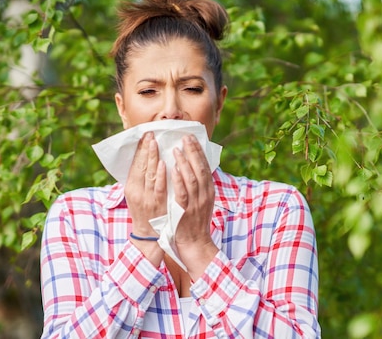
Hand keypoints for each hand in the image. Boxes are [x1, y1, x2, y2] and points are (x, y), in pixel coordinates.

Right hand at [124, 131, 166, 237]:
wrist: (150, 236)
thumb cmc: (146, 212)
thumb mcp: (138, 195)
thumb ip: (141, 178)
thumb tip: (147, 158)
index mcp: (130, 188)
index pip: (134, 164)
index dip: (139, 150)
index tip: (144, 136)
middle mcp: (136, 192)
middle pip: (141, 166)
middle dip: (145, 149)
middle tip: (150, 134)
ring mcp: (147, 198)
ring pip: (150, 174)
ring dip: (152, 157)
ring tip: (155, 142)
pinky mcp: (158, 205)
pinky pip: (160, 188)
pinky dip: (161, 175)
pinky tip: (164, 163)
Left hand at [172, 135, 217, 275]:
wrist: (195, 245)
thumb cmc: (194, 222)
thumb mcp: (201, 201)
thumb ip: (197, 185)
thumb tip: (191, 167)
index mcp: (209, 191)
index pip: (205, 166)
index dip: (198, 151)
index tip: (191, 138)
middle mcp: (205, 195)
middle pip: (201, 168)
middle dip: (193, 151)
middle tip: (184, 137)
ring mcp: (196, 203)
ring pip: (192, 178)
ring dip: (184, 163)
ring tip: (175, 149)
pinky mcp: (186, 211)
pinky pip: (183, 193)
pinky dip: (178, 180)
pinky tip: (173, 169)